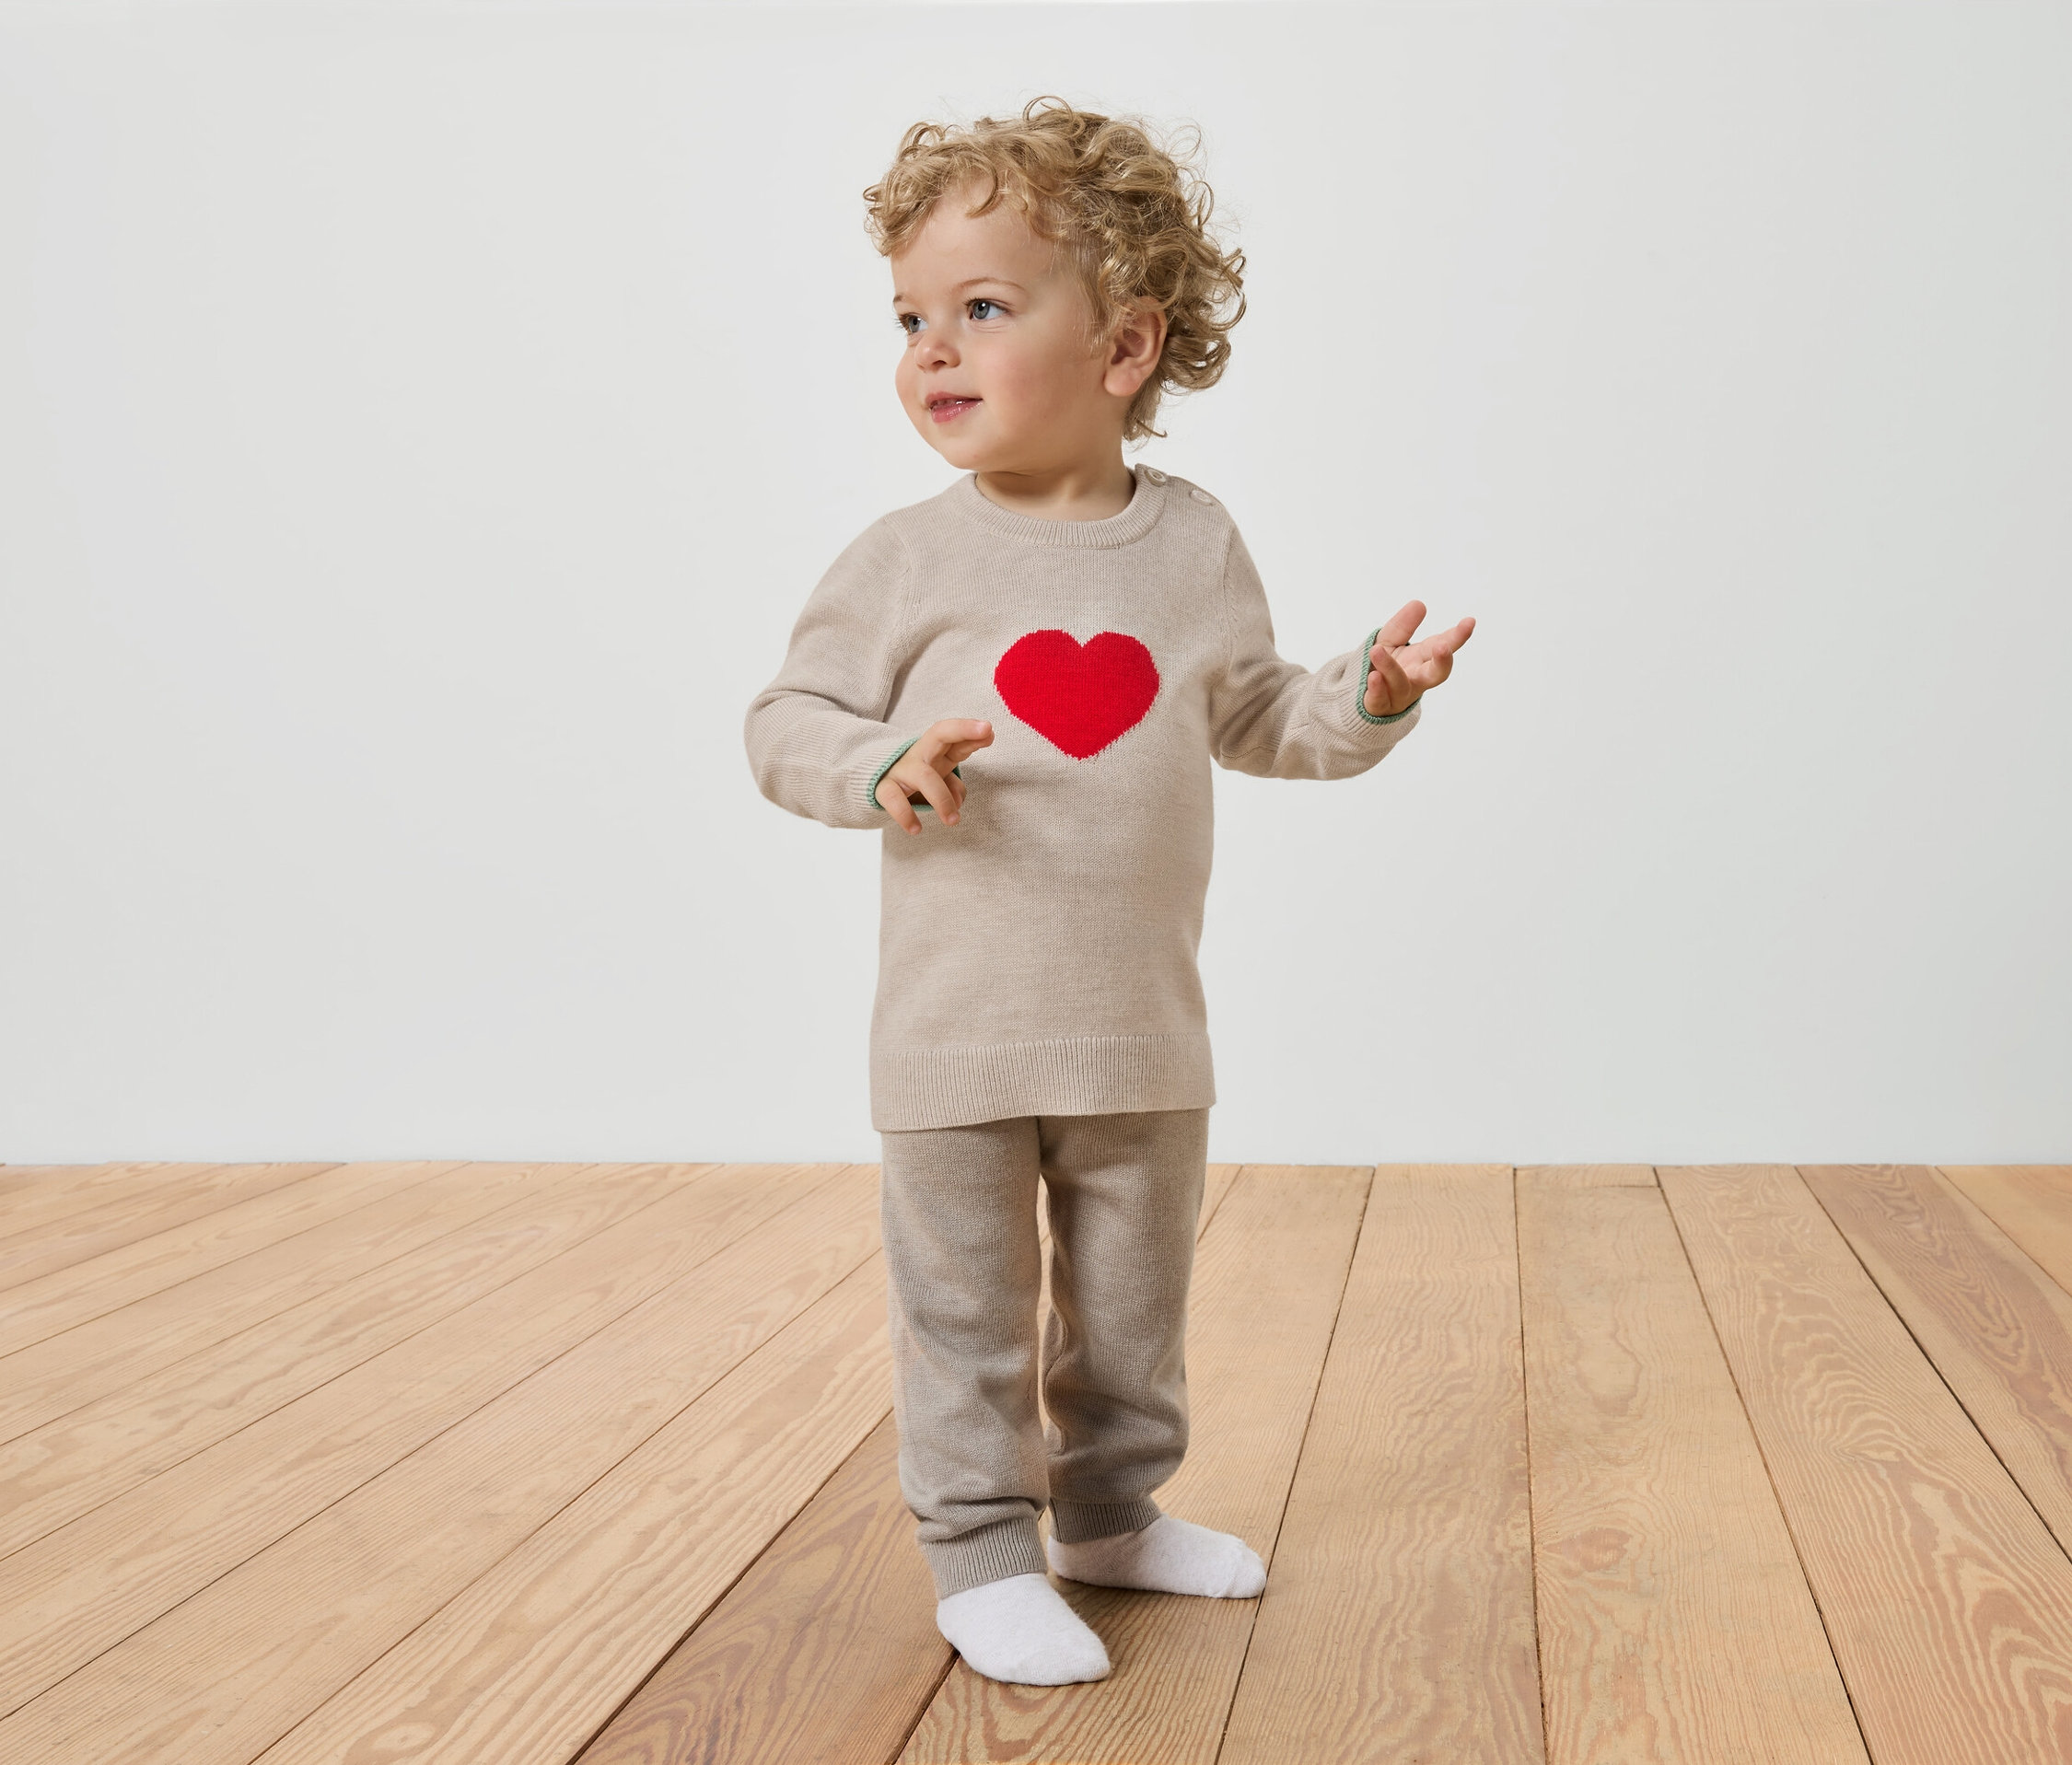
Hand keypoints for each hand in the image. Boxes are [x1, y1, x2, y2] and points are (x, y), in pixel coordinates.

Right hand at [874, 718, 993, 833]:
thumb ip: (953, 785)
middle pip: (939, 734)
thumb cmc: (916, 781)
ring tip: (953, 821)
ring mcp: (901, 770)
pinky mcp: (884, 788)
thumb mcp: (938, 779)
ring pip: (924, 777)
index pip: (954, 735)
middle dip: (963, 730)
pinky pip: (894, 799)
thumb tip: (958, 800)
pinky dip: (905, 815)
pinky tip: (916, 829)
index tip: (990, 730)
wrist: (872, 784)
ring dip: (942, 799)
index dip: (972, 731)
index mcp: (936, 750)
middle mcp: (920, 754)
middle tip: (987, 732)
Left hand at [1364, 601, 1474, 717]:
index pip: (1443, 645)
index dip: (1457, 636)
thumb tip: (1419, 604)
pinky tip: (1374, 677)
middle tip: (1443, 646)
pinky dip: (1377, 689)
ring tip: (1377, 651)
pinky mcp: (1380, 706)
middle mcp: (1417, 678)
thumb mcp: (1390, 640)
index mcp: (1423, 658)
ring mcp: (1400, 694)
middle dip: (1443, 661)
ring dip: (1390, 667)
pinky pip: (1380, 700)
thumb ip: (1402, 625)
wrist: (1364, 696)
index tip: (1469, 621)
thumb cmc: (1384, 666)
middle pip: (1436, 673)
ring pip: (1400, 683)